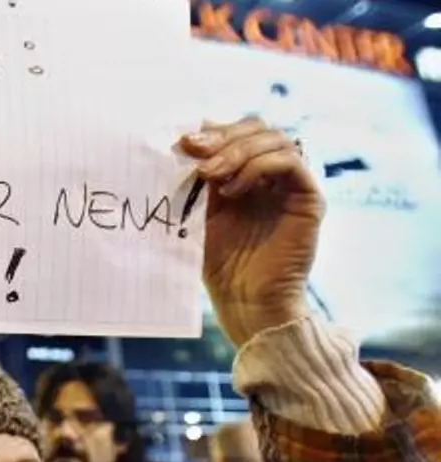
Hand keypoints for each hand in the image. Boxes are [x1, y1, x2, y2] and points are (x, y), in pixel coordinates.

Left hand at [180, 118, 324, 345]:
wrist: (245, 301)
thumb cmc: (220, 264)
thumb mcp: (203, 212)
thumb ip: (201, 178)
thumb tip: (184, 141)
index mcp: (248, 175)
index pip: (239, 132)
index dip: (213, 130)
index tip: (183, 141)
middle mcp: (274, 176)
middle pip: (259, 127)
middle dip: (223, 135)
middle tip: (194, 150)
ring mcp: (293, 186)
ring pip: (275, 140)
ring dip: (237, 151)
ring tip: (209, 174)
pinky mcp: (309, 200)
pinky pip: (290, 162)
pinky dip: (258, 167)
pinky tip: (232, 191)